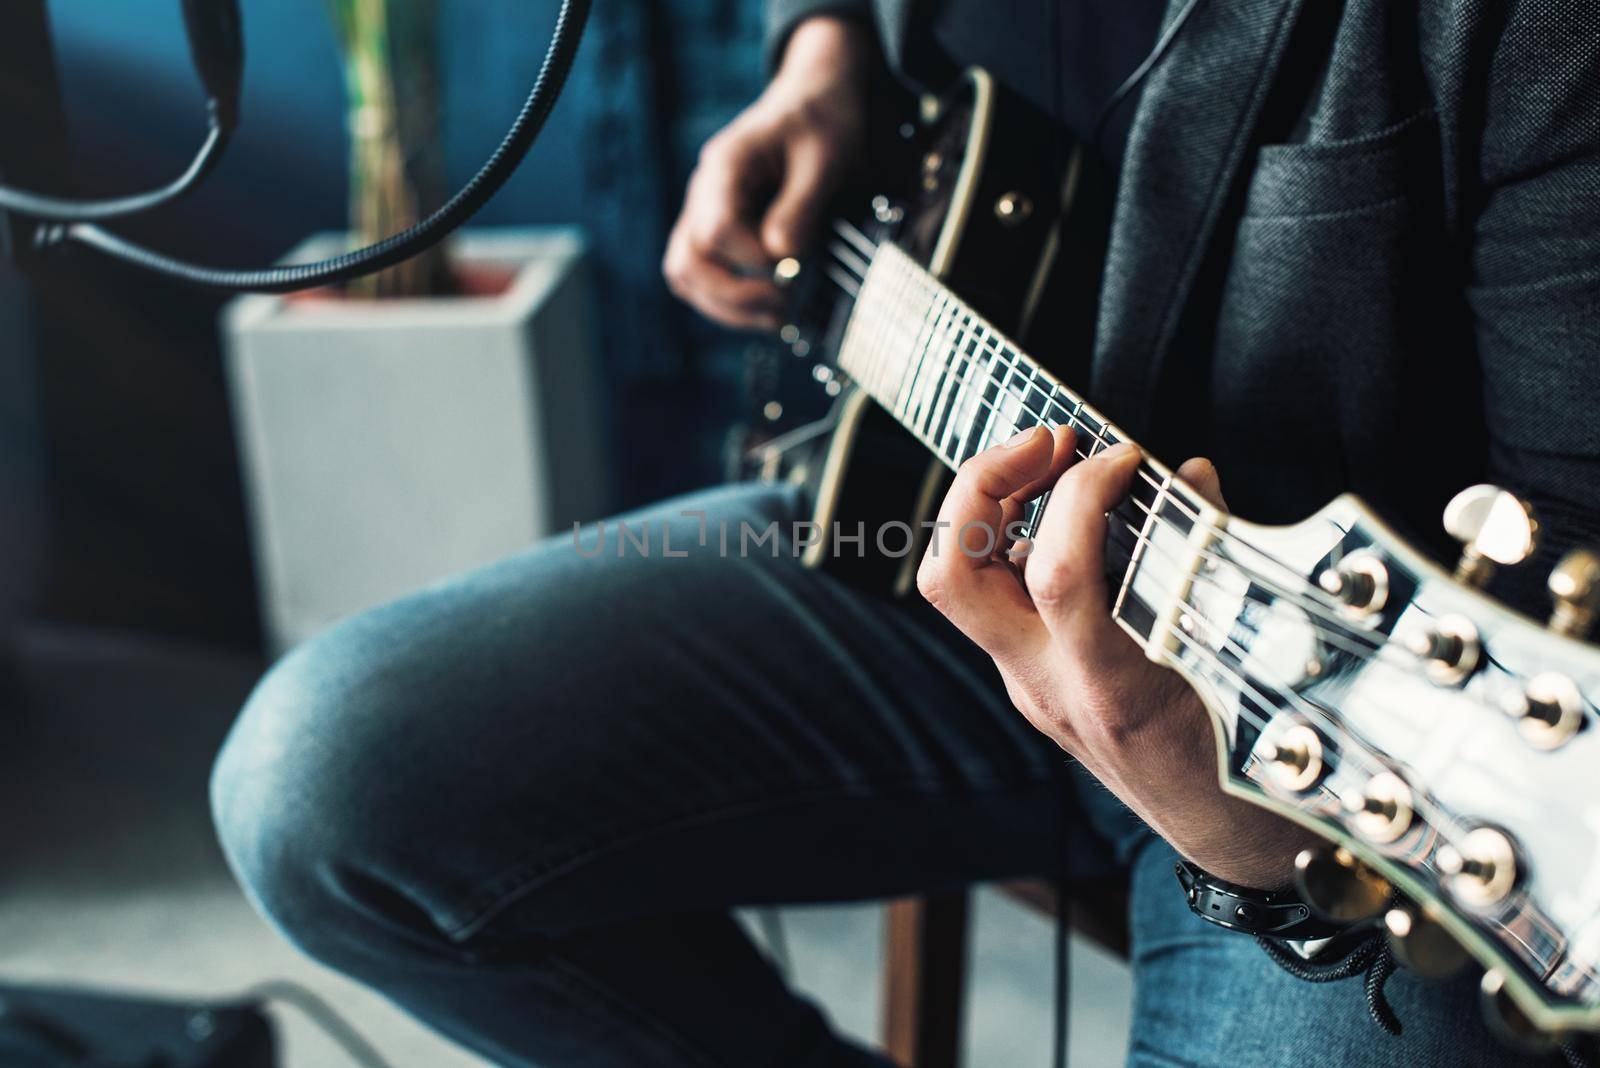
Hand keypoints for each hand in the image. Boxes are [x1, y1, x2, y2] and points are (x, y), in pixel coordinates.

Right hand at [663, 16, 867, 330]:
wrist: (813, 101)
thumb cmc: (822, 123)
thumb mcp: (826, 158)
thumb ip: (802, 206)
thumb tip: (782, 256)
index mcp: (725, 167)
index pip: (717, 231)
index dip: (755, 260)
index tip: (798, 262)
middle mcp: (703, 192)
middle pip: (688, 261)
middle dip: (734, 296)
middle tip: (784, 307)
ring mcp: (703, 213)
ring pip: (686, 275)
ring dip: (727, 308)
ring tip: (777, 319)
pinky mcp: (715, 232)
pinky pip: (701, 276)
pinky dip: (728, 302)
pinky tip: (768, 311)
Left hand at [916, 426, 1316, 888]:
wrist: (1230, 840)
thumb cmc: (1252, 757)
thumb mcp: (1249, 661)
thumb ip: (1214, 562)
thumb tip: (1191, 476)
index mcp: (1109, 689)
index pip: (1058, 577)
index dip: (1081, 497)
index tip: (1127, 456)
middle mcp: (1049, 689)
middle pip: (952, 580)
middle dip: (981, 488)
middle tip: (1049, 439)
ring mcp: (1031, 688)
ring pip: (957, 587)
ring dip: (989, 507)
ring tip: (1054, 460)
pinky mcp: (1032, 683)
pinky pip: (998, 600)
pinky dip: (1019, 541)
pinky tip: (1068, 516)